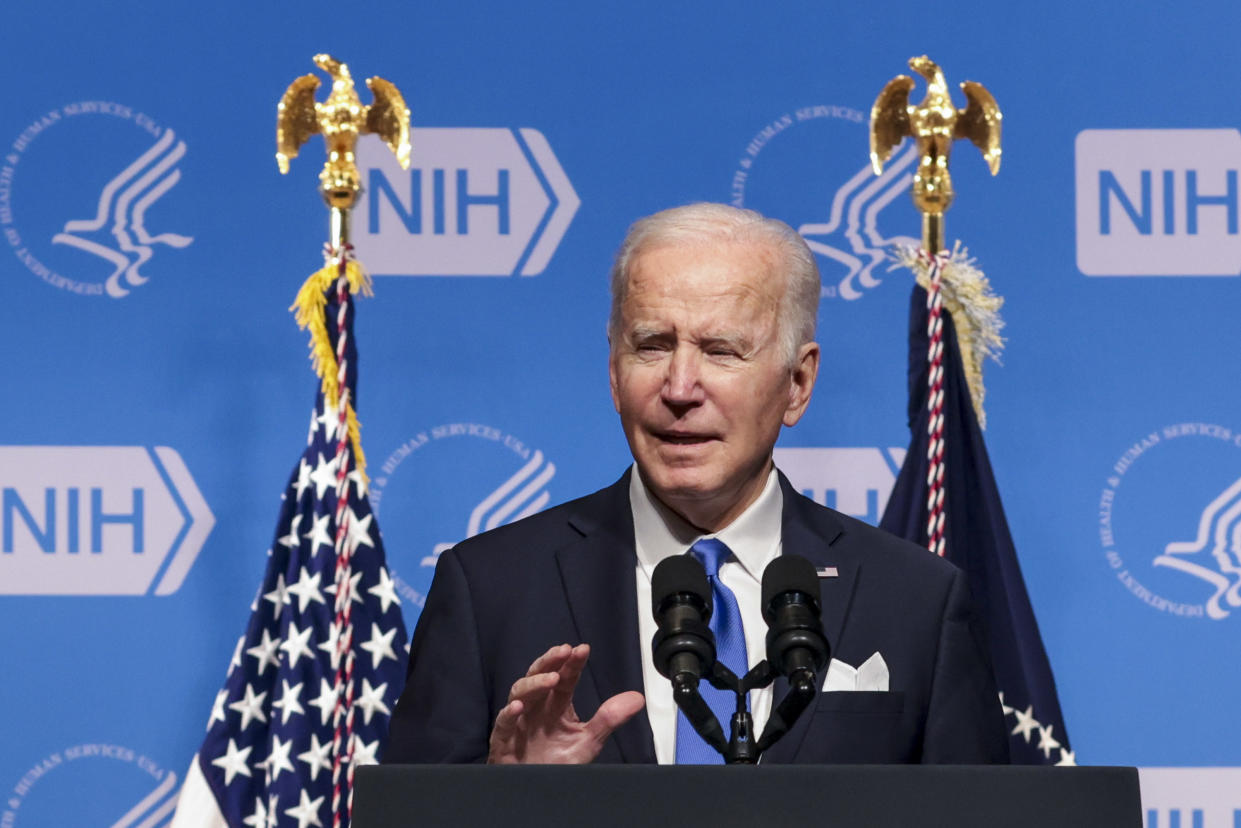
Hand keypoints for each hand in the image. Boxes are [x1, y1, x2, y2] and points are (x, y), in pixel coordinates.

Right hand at [487, 643, 644, 763]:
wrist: (537, 793)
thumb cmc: (556, 764)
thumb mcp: (588, 742)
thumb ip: (609, 719)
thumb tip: (637, 698)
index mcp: (555, 706)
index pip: (564, 679)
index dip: (572, 664)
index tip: (583, 650)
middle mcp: (536, 708)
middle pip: (538, 676)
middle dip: (550, 661)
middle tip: (564, 651)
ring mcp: (519, 722)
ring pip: (519, 693)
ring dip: (534, 684)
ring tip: (550, 679)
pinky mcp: (504, 741)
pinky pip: (502, 724)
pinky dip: (508, 714)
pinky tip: (518, 707)